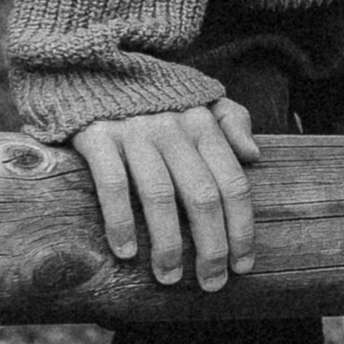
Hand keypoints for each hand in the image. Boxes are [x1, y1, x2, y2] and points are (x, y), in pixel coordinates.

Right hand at [73, 98, 261, 288]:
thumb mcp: (197, 96)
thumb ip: (231, 120)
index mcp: (203, 123)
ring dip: (167, 244)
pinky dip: (120, 221)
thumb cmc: (150, 92)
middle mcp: (173, 128)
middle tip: (211, 283)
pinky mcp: (96, 135)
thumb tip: (254, 156)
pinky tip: (125, 252)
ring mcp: (134, 131)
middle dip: (211, 247)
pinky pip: (112, 184)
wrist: (89, 61)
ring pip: (160, 196)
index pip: (233, 184)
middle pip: (202, 196)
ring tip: (169, 277)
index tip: (243, 264)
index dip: (242, 229)